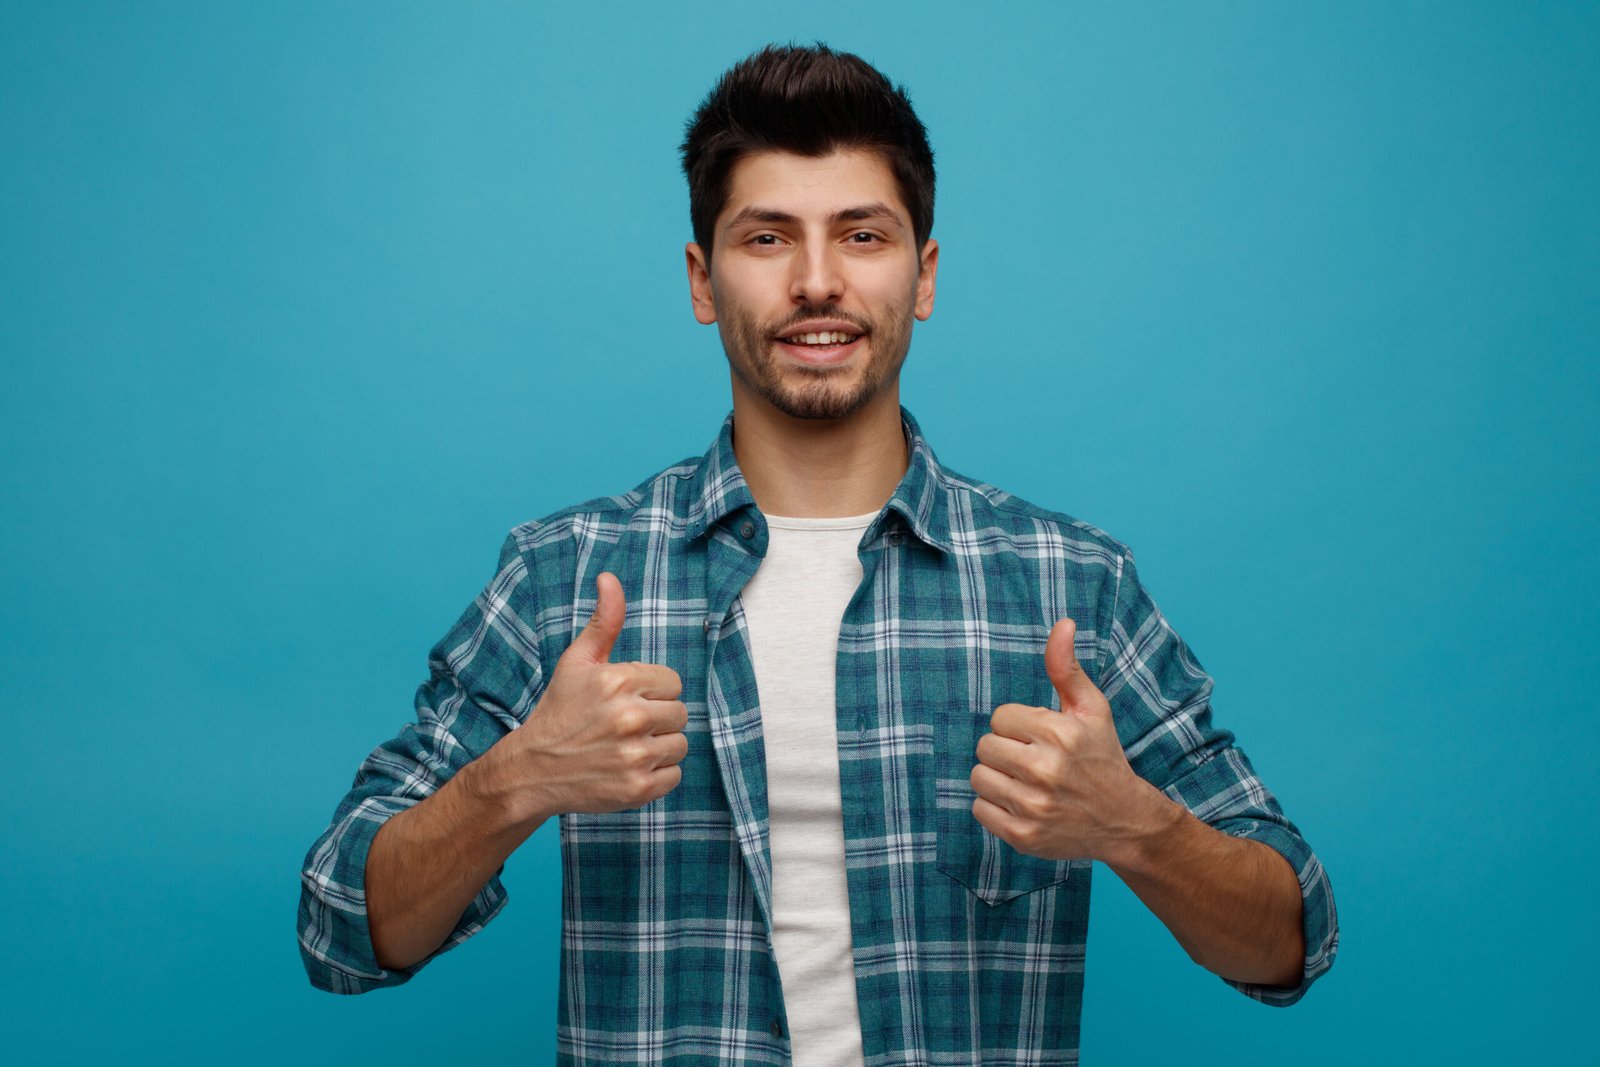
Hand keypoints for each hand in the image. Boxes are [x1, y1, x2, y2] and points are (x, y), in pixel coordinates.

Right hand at [473, 571, 687, 822]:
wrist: (532, 770)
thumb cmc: (560, 711)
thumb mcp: (578, 661)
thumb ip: (604, 621)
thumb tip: (609, 578)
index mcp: (619, 681)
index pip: (672, 682)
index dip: (651, 691)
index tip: (624, 700)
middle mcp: (630, 717)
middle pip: (680, 713)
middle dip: (657, 718)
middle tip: (623, 726)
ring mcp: (635, 755)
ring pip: (680, 744)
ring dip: (659, 747)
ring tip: (625, 747)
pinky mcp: (639, 788)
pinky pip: (675, 775)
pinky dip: (657, 775)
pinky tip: (628, 768)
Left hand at [969, 617, 1170, 863]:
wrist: (1125, 821)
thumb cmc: (1102, 757)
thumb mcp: (1091, 709)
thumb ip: (1067, 668)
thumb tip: (1062, 623)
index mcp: (1060, 733)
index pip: (999, 717)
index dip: (1017, 725)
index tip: (1039, 737)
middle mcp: (1046, 770)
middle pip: (985, 747)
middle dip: (1005, 750)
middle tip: (1032, 760)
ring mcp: (1034, 807)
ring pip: (978, 777)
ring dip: (996, 778)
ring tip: (1026, 782)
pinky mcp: (1024, 837)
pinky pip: (979, 809)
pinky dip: (995, 807)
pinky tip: (1022, 804)